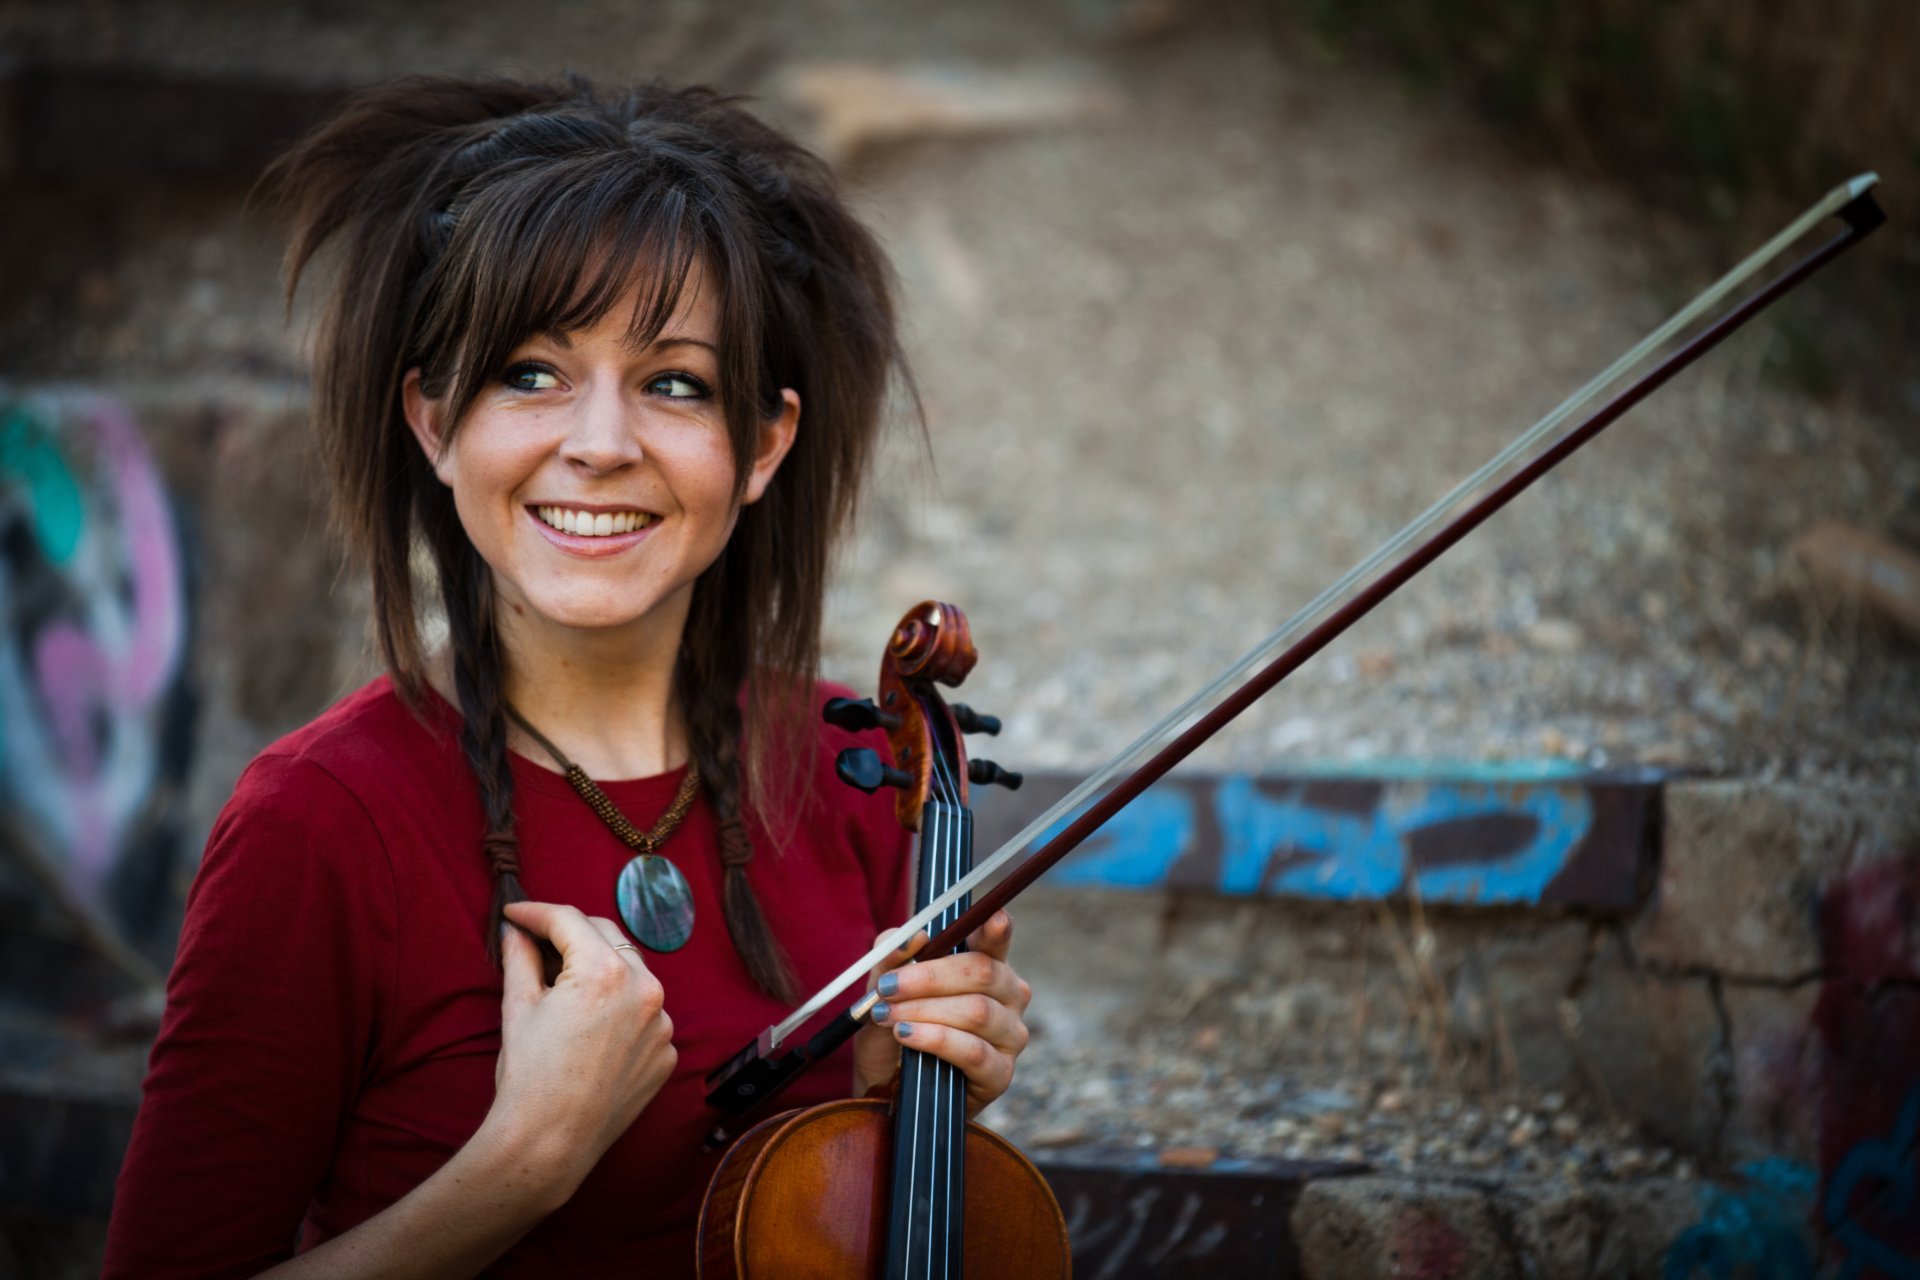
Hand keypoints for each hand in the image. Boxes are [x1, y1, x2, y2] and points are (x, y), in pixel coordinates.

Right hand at [486, 901, 677, 1186]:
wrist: (550, 1143)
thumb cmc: (529, 1076)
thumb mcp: (519, 1007)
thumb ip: (521, 958)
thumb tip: (516, 931)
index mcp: (604, 971)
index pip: (569, 920)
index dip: (536, 912)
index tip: (515, 913)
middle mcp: (645, 989)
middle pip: (607, 937)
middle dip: (572, 934)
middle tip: (538, 940)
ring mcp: (662, 1023)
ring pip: (632, 976)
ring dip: (602, 972)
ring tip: (565, 988)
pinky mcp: (667, 1053)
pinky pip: (645, 1017)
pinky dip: (621, 1013)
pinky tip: (591, 1031)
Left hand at [851, 910, 1030, 1117]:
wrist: (885, 1088)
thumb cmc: (892, 1031)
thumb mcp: (883, 989)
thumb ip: (891, 957)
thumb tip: (914, 938)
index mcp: (988, 966)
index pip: (997, 940)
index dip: (997, 929)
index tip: (993, 918)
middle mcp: (1009, 997)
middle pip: (983, 973)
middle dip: (930, 977)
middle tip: (889, 987)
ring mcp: (1010, 1036)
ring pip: (977, 1012)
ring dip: (925, 1011)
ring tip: (888, 1017)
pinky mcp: (1000, 1074)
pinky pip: (973, 1051)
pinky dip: (935, 1040)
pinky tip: (907, 1037)